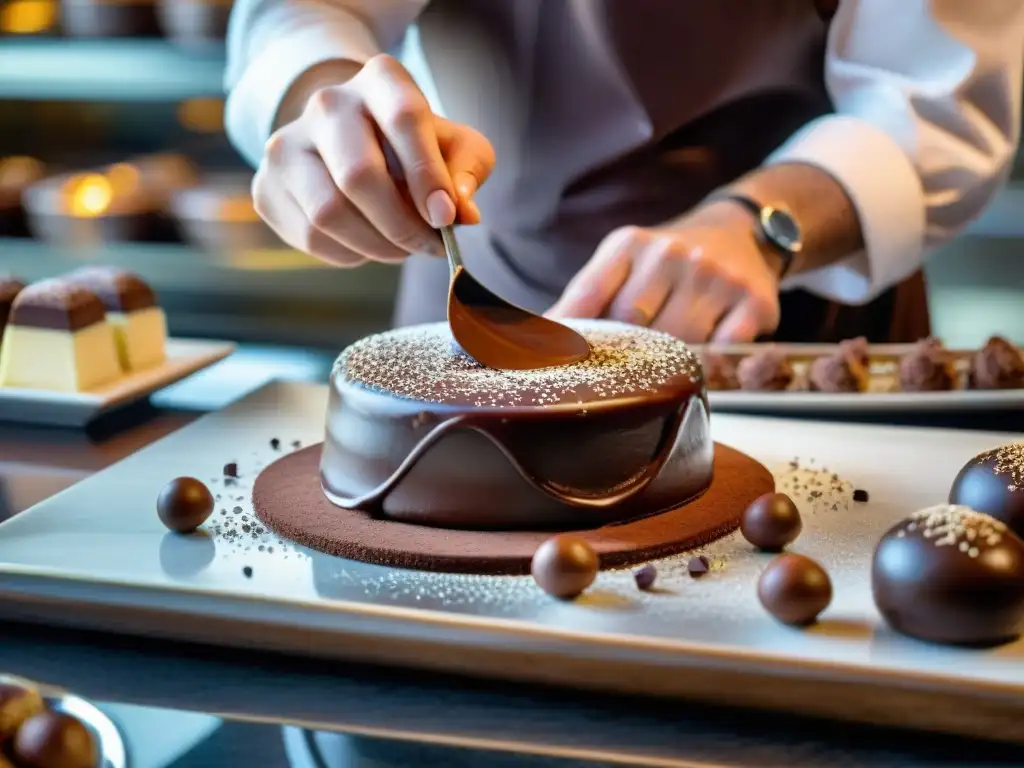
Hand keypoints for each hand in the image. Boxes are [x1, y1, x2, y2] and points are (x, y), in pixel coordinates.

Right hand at [252, 54, 495, 266]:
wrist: (351, 142)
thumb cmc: (413, 147)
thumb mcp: (455, 146)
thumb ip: (467, 172)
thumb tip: (462, 214)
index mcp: (380, 80)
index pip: (404, 119)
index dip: (427, 175)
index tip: (446, 218)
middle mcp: (326, 104)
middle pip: (358, 175)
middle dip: (401, 225)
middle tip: (429, 246)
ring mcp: (287, 145)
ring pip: (328, 213)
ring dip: (376, 246)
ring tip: (401, 247)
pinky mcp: (267, 186)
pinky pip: (311, 237)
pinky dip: (350, 254)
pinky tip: (367, 243)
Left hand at [547, 201, 781, 342]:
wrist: (741, 231)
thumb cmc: (668, 261)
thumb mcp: (624, 261)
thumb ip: (586, 297)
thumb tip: (533, 339)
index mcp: (629, 244)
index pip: (588, 294)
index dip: (567, 333)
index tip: (550, 360)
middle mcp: (673, 254)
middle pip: (632, 327)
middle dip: (623, 354)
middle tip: (621, 371)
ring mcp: (715, 277)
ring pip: (678, 343)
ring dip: (669, 362)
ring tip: (666, 363)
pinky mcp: (753, 301)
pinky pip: (722, 351)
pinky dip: (711, 362)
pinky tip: (706, 357)